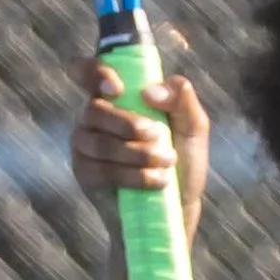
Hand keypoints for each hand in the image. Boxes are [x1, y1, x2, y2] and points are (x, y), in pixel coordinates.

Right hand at [71, 60, 210, 242]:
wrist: (178, 206)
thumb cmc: (183, 161)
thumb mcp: (193, 127)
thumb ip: (182, 98)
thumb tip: (150, 91)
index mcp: (116, 97)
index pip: (88, 72)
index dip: (94, 72)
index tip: (118, 89)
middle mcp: (94, 118)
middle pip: (94, 110)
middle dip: (128, 124)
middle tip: (158, 136)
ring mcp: (85, 146)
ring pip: (99, 143)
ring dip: (137, 153)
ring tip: (167, 163)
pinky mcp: (86, 174)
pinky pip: (102, 171)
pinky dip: (134, 176)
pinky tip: (157, 181)